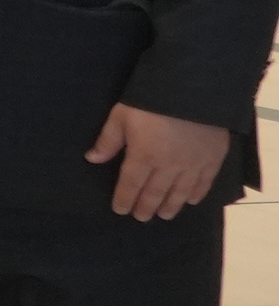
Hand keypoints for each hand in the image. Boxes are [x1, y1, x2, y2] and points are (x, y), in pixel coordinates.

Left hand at [89, 103, 229, 221]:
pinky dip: (197, 194)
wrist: (193, 88)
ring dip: (171, 206)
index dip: (125, 199)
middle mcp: (168, 166)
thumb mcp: (121, 116)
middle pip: (155, 193)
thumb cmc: (151, 101)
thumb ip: (108, 140)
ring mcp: (193, 163)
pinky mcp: (213, 158)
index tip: (120, 210)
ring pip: (180, 192)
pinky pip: (204, 182)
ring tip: (165, 215)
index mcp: (143, 156)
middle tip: (142, 218)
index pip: (131, 185)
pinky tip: (191, 201)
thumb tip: (92, 159)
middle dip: (146, 207)